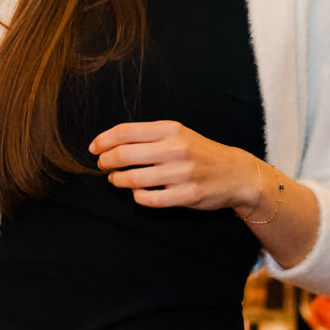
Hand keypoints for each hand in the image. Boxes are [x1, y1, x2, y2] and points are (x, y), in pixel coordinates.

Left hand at [89, 120, 260, 215]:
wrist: (236, 173)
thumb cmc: (200, 152)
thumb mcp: (178, 134)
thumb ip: (148, 136)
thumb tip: (111, 142)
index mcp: (170, 129)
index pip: (125, 132)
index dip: (103, 140)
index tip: (94, 148)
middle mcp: (174, 148)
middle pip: (124, 154)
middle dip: (106, 162)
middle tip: (103, 165)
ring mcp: (181, 173)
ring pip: (133, 179)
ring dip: (118, 180)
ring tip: (116, 180)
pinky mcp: (186, 195)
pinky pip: (150, 199)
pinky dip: (138, 196)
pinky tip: (137, 193)